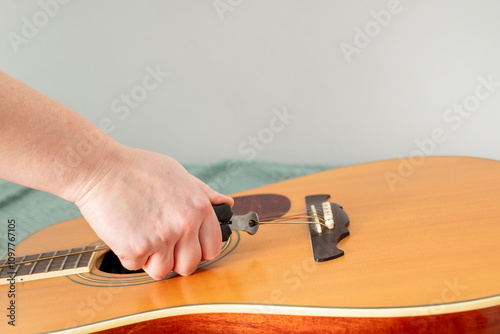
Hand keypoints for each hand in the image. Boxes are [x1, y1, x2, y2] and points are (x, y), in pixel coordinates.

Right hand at [73, 144, 232, 279]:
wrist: (101, 168)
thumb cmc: (137, 168)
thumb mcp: (180, 174)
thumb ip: (205, 194)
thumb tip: (226, 204)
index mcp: (199, 207)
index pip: (213, 247)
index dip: (199, 250)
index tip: (188, 248)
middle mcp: (185, 223)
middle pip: (189, 265)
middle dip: (175, 260)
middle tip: (160, 245)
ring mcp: (162, 237)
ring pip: (162, 271)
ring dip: (150, 259)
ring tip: (141, 235)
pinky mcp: (137, 248)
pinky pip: (136, 265)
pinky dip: (128, 254)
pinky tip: (125, 232)